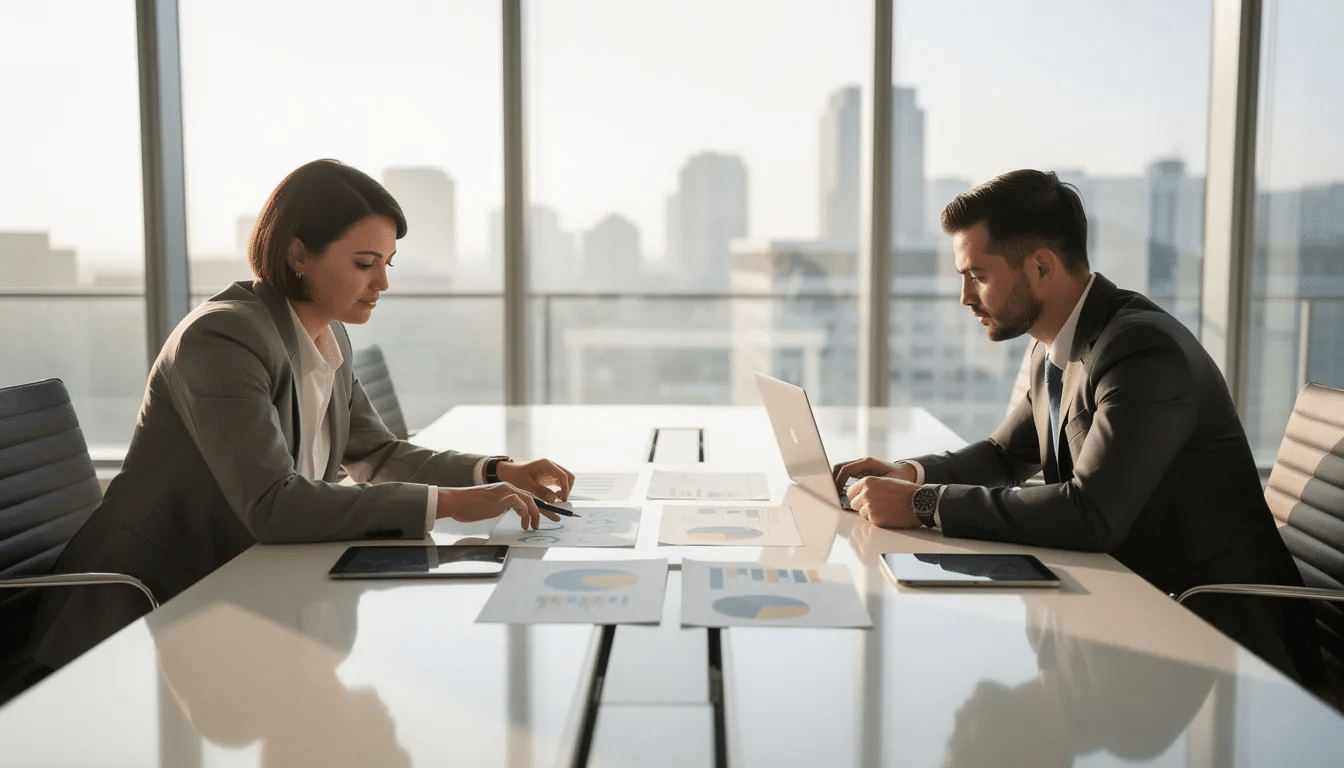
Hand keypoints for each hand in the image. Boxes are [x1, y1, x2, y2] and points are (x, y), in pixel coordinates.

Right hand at [434, 484, 559, 529]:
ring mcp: (504, 492)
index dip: (542, 506)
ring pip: (529, 499)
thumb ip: (504, 507)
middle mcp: (508, 488)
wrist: (455, 501)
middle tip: (555, 520)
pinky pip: (519, 501)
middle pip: (534, 498)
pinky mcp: (499, 498)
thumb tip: (516, 516)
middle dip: (546, 510)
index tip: (552, 515)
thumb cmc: (469, 506)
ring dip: (535, 514)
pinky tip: (522, 519)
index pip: (529, 497)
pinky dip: (524, 510)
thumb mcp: (491, 507)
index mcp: (507, 489)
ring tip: (532, 526)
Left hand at [494, 458, 574, 502]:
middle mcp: (551, 466)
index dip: (566, 488)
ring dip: (564, 490)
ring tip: (554, 499)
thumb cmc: (515, 476)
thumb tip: (554, 499)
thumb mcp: (526, 485)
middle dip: (567, 489)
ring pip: (566, 480)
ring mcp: (552, 471)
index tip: (562, 500)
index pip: (563, 475)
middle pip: (569, 476)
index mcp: (546, 464)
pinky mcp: (550, 477)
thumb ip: (540, 492)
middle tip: (559, 500)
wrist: (508, 472)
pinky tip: (552, 497)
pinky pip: (560, 484)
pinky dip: (560, 491)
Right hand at [832, 457, 914, 491]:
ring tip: (835, 495)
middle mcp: (862, 462)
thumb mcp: (889, 483)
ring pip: (841, 470)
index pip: (846, 469)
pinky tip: (842, 493)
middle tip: (831, 494)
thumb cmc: (901, 478)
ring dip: (836, 481)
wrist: (907, 472)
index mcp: (868, 463)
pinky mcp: (861, 470)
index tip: (835, 492)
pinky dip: (841, 482)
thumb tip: (861, 496)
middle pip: (840, 467)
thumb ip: (875, 488)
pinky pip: (846, 474)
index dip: (838, 480)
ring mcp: (861, 466)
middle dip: (833, 480)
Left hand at [846, 475, 920, 528]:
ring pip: (862, 513)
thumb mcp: (885, 481)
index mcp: (868, 482)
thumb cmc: (906, 491)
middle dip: (862, 505)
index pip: (850, 492)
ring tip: (885, 509)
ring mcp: (870, 507)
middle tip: (877, 505)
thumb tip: (859, 494)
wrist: (919, 502)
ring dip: (870, 513)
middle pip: (854, 504)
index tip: (862, 498)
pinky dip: (878, 520)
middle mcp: (866, 494)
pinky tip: (889, 515)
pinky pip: (870, 521)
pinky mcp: (875, 519)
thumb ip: (870, 486)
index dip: (857, 496)